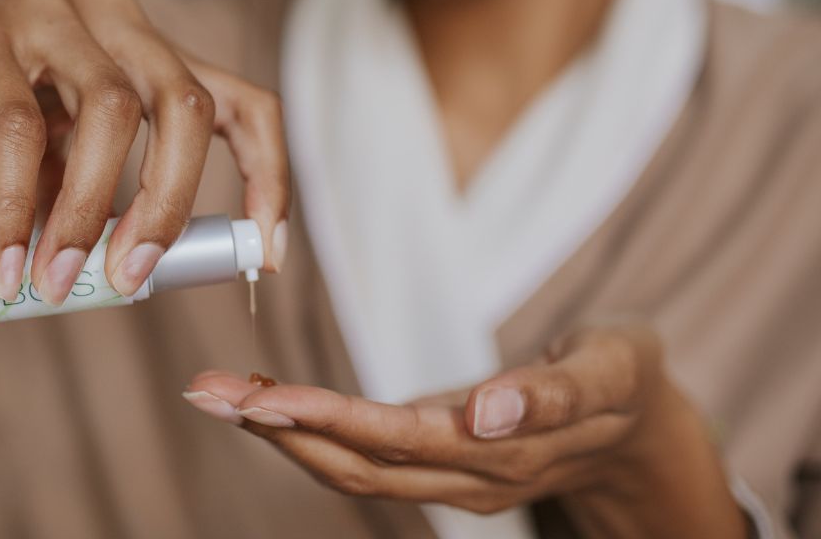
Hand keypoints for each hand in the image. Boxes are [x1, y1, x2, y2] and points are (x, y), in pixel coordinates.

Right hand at [0, 0, 289, 302]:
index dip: (267, 176)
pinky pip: (13, 127)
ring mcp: (52, 16)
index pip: (240, 103)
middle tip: (132, 279)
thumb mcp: (43, 151)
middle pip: (188, 104)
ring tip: (55, 283)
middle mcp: (115, 22)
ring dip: (88, 212)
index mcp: (146, 52)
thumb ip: (84, 193)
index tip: (265, 255)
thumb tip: (122, 274)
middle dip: (172, 203)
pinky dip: (11, 205)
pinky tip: (1, 263)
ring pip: (109, 112)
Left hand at [184, 326, 746, 538]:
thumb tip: (491, 414)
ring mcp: (452, 479)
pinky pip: (364, 460)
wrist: (639, 429)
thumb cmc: (623, 378)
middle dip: (279, 428)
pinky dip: (309, 433)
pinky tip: (265, 409)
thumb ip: (559, 391)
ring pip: (352, 469)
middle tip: (208, 392)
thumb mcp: (615, 367)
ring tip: (216, 396)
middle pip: (359, 463)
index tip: (266, 403)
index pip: (403, 440)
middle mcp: (471, 476)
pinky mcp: (439, 466)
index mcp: (510, 446)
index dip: (331, 423)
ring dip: (280, 434)